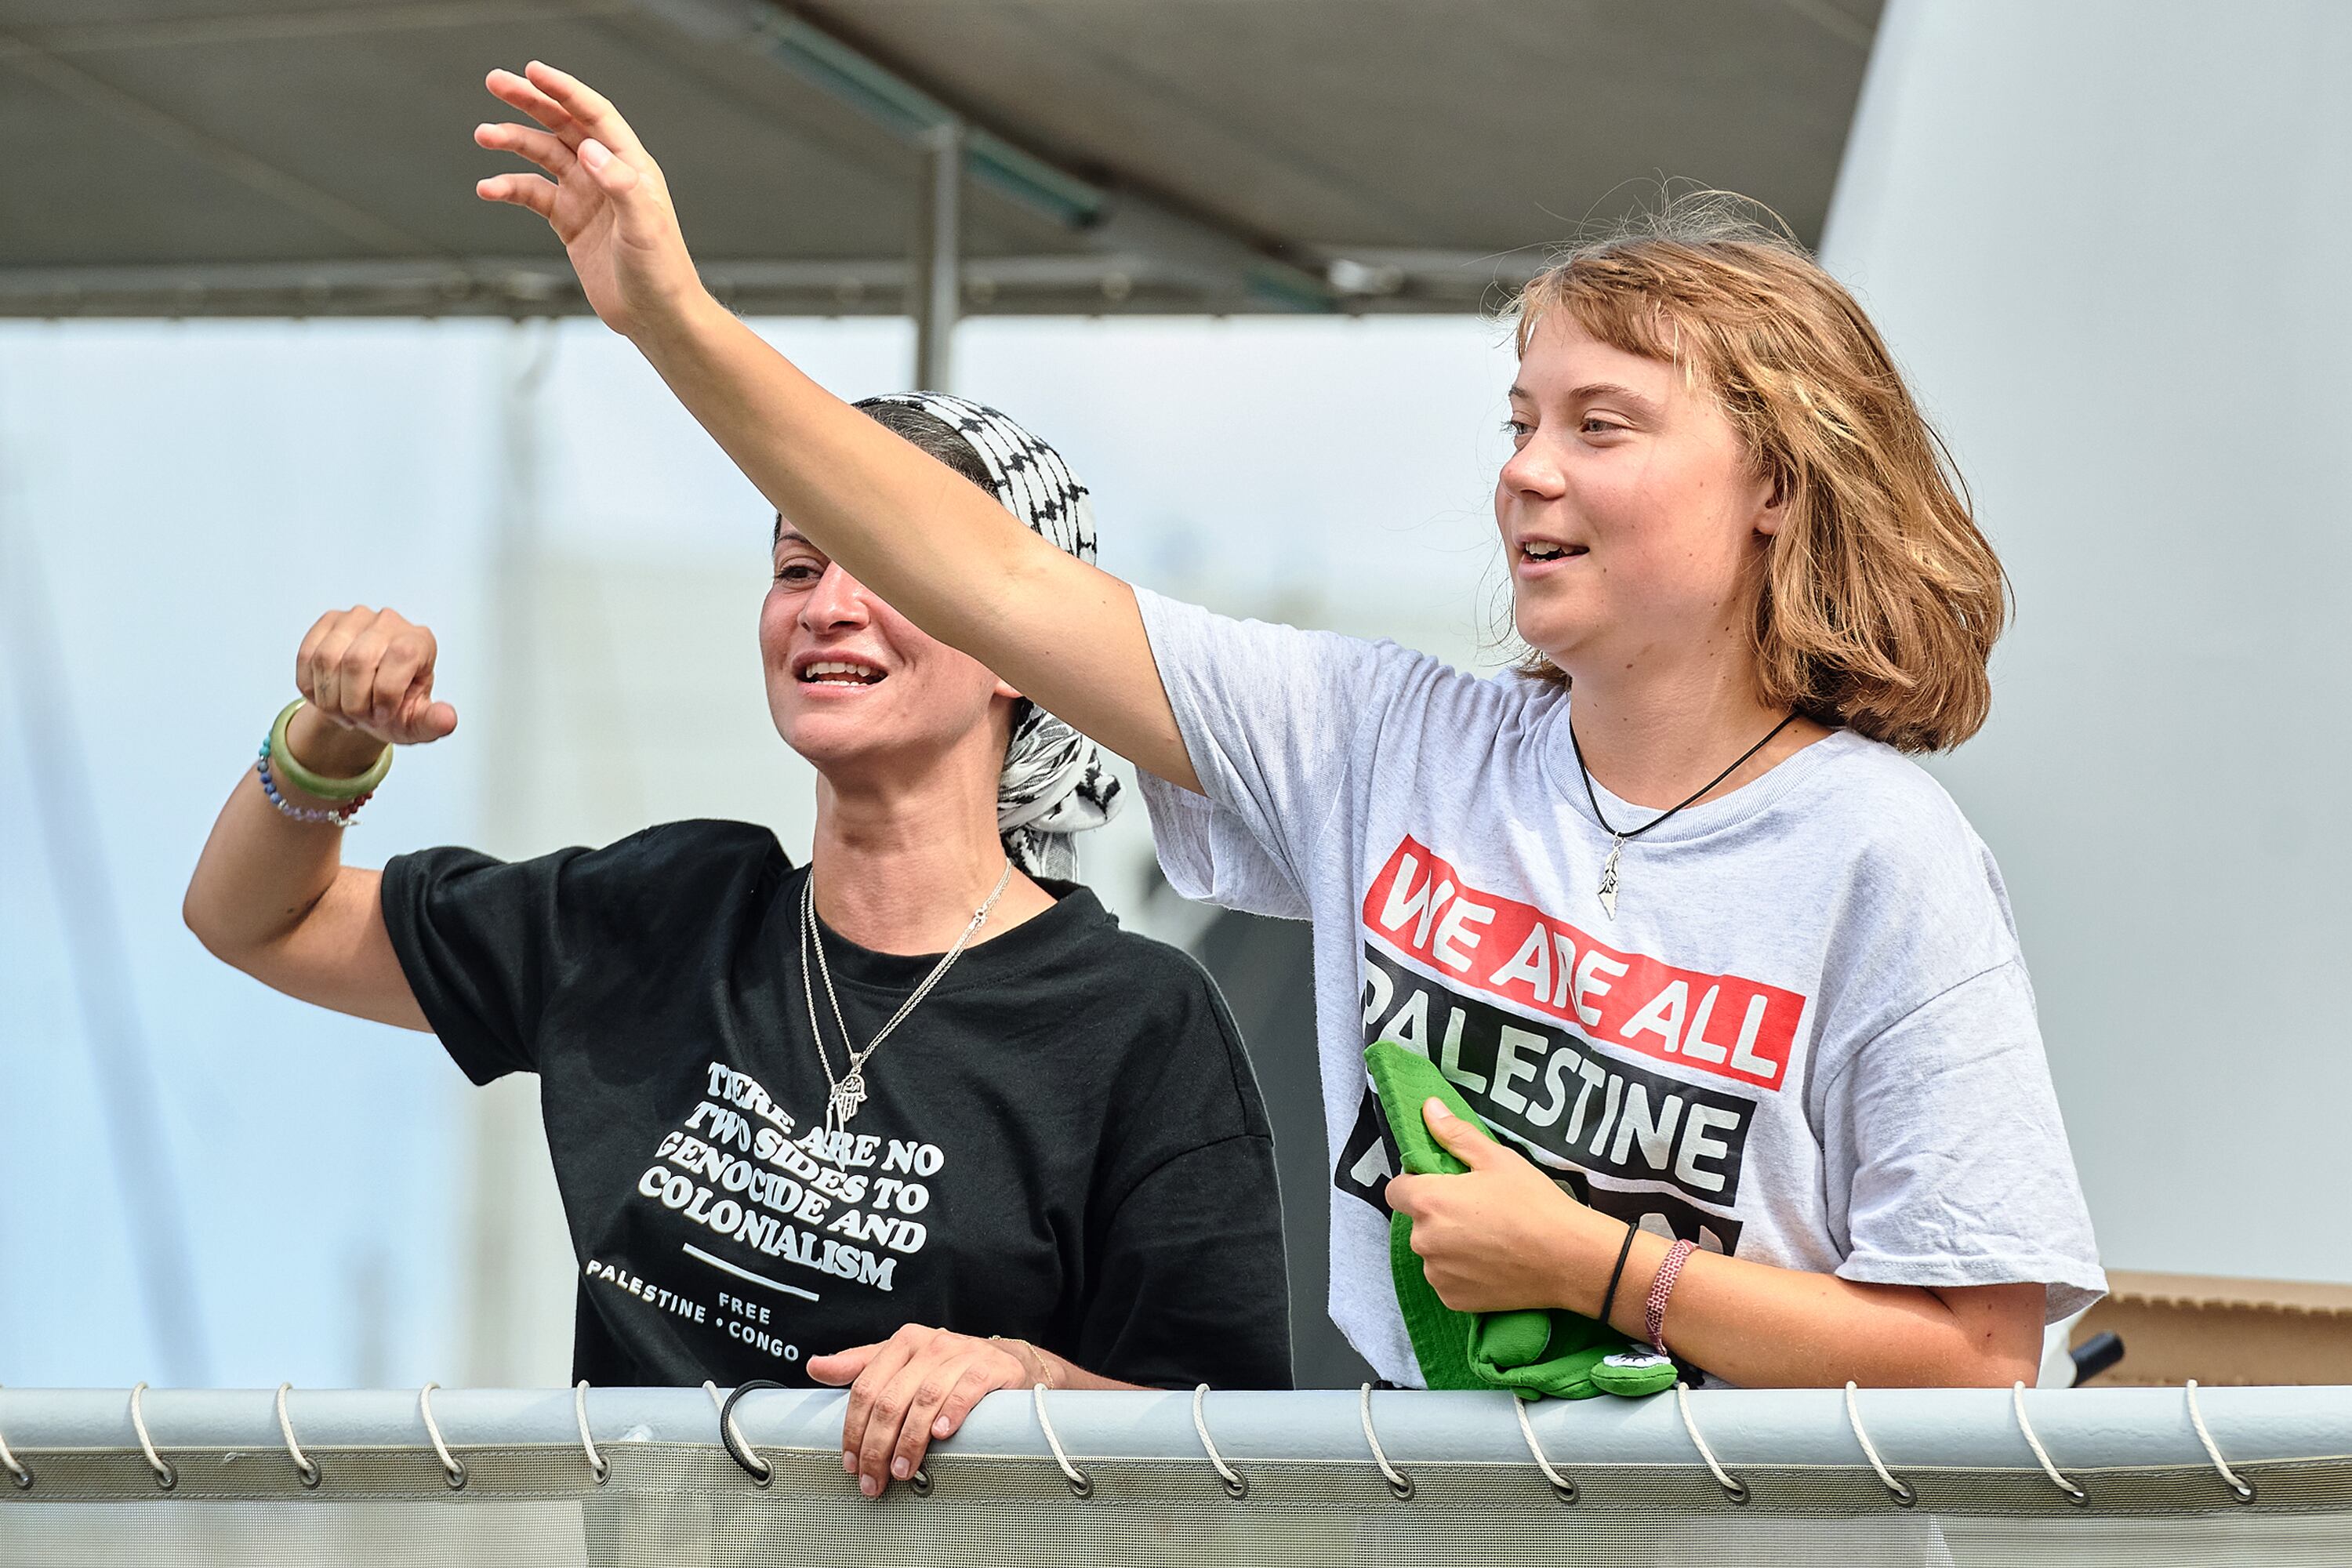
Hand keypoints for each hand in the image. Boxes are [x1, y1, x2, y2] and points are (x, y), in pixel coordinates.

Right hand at [291, 606, 457, 770]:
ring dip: (329, 697)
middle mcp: (389, 622)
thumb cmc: (397, 708)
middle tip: (359, 718)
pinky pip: (307, 656)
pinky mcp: (328, 622)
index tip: (384, 716)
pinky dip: (310, 686)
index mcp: (419, 641)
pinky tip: (325, 697)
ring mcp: (356, 618)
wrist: (368, 702)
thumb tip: (447, 719)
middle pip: (358, 660)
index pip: (401, 656)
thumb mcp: (417, 723)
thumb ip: (434, 723)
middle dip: (353, 702)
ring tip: (342, 711)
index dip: (386, 695)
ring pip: (327, 658)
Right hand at [474, 62, 706, 337]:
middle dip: (530, 101)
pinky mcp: (569, 221)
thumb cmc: (661, 271)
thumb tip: (588, 148)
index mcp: (631, 164)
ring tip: (483, 135)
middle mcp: (606, 173)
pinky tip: (487, 188)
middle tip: (494, 80)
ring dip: (513, 141)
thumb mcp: (644, 226)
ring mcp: (586, 195)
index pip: (594, 114)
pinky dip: (509, 188)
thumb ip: (620, 184)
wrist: (656, 316)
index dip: (564, 90)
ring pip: (542, 155)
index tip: (532, 70)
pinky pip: (532, 194)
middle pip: (563, 124)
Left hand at [808, 1325, 1031, 1497]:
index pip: (866, 1388)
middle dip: (877, 1446)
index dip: (853, 1430)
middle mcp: (930, 1344)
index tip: (851, 1463)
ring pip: (924, 1399)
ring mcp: (961, 1354)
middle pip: (891, 1400)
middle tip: (873, 1479)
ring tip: (901, 1470)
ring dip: (909, 1440)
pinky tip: (941, 1435)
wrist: (1006, 1361)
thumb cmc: (948, 1368)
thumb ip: (859, 1366)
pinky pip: (966, 1389)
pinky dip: (951, 1412)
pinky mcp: (989, 1368)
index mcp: (902, 1343)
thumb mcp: (901, 1362)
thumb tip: (815, 1366)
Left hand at [1384, 1098, 1608, 1314]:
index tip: (1447, 1185)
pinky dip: (1462, 1273)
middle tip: (1479, 1211)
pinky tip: (1492, 1264)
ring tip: (1490, 1239)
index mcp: (1429, 1201)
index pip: (1396, 1189)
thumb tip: (1428, 1108)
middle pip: (1418, 1221)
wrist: (1569, 1258)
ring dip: (1449, 1245)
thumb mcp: (1497, 1159)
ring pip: (1433, 1252)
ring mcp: (1438, 1275)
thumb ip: (1455, 1134)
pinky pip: (1447, 1279)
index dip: (1417, 1184)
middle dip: (1439, 1215)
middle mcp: (1424, 1241)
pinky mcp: (1453, 1301)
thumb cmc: (1534, 1203)